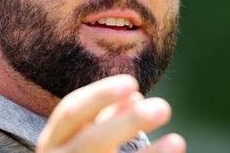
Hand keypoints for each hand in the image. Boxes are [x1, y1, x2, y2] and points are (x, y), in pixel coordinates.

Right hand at [37, 75, 184, 152]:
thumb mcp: (82, 138)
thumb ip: (106, 118)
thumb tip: (136, 97)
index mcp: (52, 141)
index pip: (71, 111)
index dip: (101, 95)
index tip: (133, 84)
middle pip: (93, 140)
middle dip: (128, 123)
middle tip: (163, 107)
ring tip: (177, 141)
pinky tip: (172, 151)